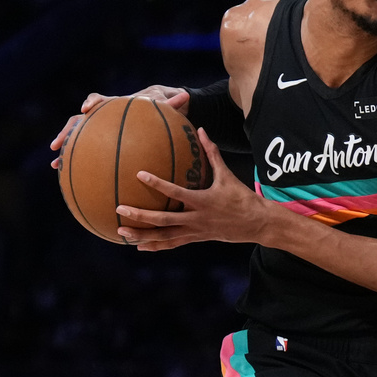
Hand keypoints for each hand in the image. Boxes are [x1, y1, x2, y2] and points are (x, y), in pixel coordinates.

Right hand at [49, 86, 189, 167]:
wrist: (159, 112)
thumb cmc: (164, 108)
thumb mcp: (169, 105)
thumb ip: (173, 103)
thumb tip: (186, 96)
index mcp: (118, 106)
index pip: (102, 101)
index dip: (93, 102)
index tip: (87, 109)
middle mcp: (104, 118)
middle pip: (79, 122)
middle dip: (66, 133)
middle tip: (57, 145)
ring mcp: (101, 132)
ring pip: (78, 141)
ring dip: (66, 152)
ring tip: (56, 166)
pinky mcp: (104, 146)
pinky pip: (91, 157)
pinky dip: (82, 167)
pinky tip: (77, 184)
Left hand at [114, 128, 265, 250]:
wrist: (256, 224)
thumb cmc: (241, 197)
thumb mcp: (227, 175)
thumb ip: (212, 153)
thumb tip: (201, 130)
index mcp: (203, 200)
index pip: (176, 192)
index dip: (157, 184)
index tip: (139, 175)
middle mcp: (196, 218)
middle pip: (163, 219)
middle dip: (140, 215)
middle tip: (120, 209)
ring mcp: (195, 231)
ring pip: (164, 236)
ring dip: (142, 235)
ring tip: (121, 232)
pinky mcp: (196, 239)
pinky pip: (172, 244)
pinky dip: (155, 246)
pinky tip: (140, 246)